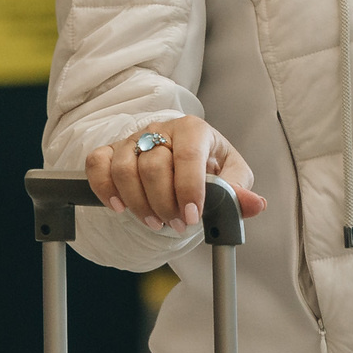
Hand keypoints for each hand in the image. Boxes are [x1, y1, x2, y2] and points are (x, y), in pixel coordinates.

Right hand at [85, 115, 265, 230]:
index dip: (188, 189)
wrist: (185, 157)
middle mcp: (161, 129)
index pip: (187, 156)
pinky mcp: (112, 151)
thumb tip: (256, 204)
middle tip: (175, 223)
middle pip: (153, 166)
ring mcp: (133, 139)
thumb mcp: (232, 176)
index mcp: (194, 129)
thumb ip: (239, 191)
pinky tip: (119, 207)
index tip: (191, 217)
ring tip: (154, 221)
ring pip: (124, 168)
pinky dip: (104, 187)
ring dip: (137, 203)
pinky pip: (97, 164)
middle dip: (164, 203)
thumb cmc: (211, 166)